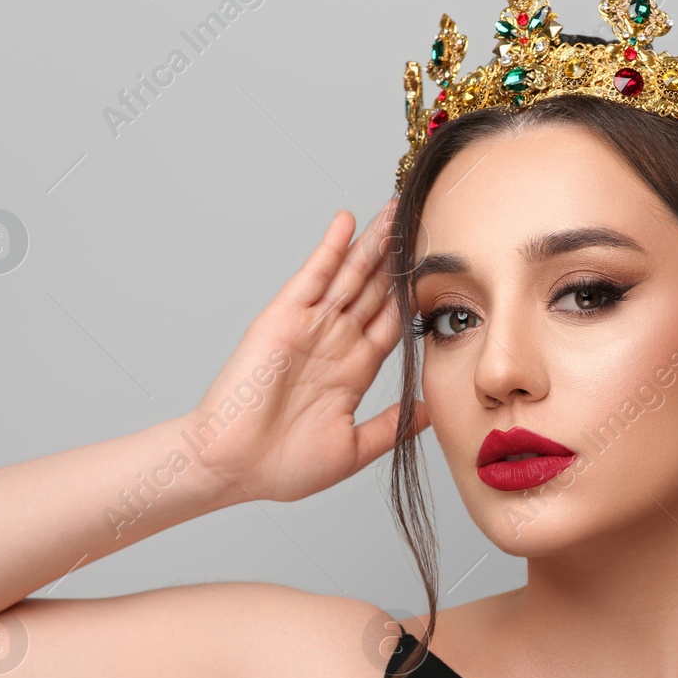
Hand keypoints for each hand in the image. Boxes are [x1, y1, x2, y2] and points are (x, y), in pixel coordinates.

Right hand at [184, 198, 428, 502]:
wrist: (232, 468)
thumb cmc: (282, 467)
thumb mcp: (354, 448)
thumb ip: (393, 425)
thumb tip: (432, 410)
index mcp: (354, 370)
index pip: (394, 321)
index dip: (418, 295)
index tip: (445, 269)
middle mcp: (335, 342)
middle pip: (377, 289)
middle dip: (401, 258)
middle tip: (427, 221)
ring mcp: (310, 327)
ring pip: (351, 275)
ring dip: (373, 243)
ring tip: (398, 209)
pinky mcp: (283, 319)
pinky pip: (312, 276)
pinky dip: (330, 247)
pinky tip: (347, 221)